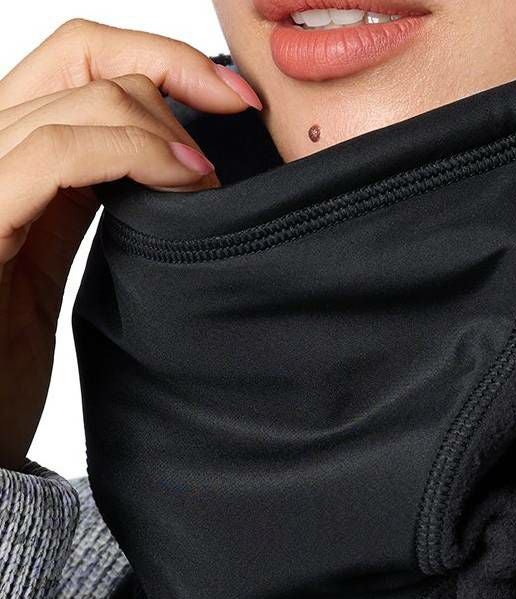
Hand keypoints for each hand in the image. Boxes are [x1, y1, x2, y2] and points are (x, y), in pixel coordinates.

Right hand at [0, 19, 261, 469]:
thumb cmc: (9, 369)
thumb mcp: (61, 266)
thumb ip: (93, 207)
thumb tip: (168, 166)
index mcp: (8, 161)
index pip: (75, 62)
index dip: (157, 58)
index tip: (233, 96)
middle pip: (78, 55)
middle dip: (172, 71)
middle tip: (235, 119)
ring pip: (74, 94)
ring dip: (163, 122)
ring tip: (207, 177)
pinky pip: (51, 154)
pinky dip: (129, 150)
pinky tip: (180, 179)